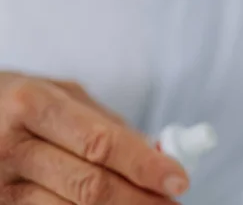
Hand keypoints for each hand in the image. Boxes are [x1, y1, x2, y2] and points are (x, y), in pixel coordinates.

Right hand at [0, 72, 186, 203]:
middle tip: (171, 204)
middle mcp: (11, 146)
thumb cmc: (26, 101)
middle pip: (89, 186)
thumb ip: (108, 124)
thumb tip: (157, 154)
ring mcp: (0, 185)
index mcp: (33, 105)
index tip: (178, 180)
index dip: (144, 166)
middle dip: (140, 200)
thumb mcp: (65, 95)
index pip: (100, 143)